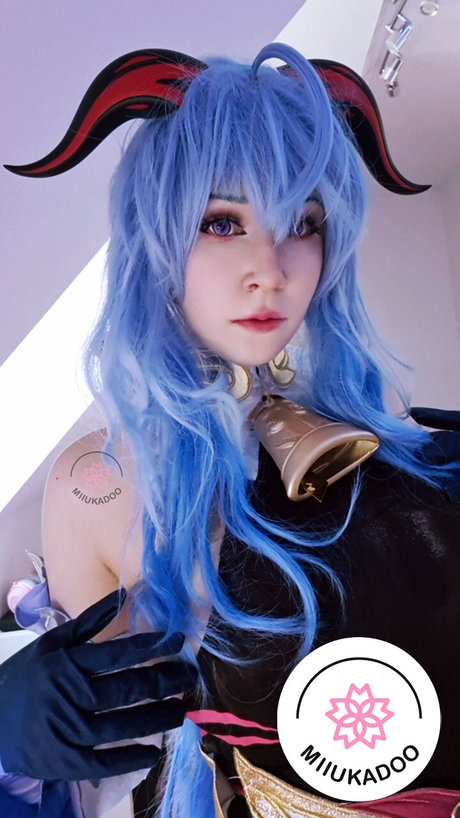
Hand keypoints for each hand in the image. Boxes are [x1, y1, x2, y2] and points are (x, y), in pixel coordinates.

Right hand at [0, 590, 195, 779]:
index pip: (118, 654)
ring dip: (157, 718)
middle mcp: (69, 695)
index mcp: (67, 663)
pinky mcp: (64, 761)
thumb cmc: (25, 677)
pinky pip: (103, 761)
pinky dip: (130, 756)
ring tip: (181, 710)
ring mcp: (67, 731)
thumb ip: (88, 621)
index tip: (178, 642)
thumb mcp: (50, 643)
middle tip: (189, 677)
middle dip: (165, 682)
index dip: (152, 648)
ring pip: (122, 725)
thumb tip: (124, 595)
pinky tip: (153, 750)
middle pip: (127, 688)